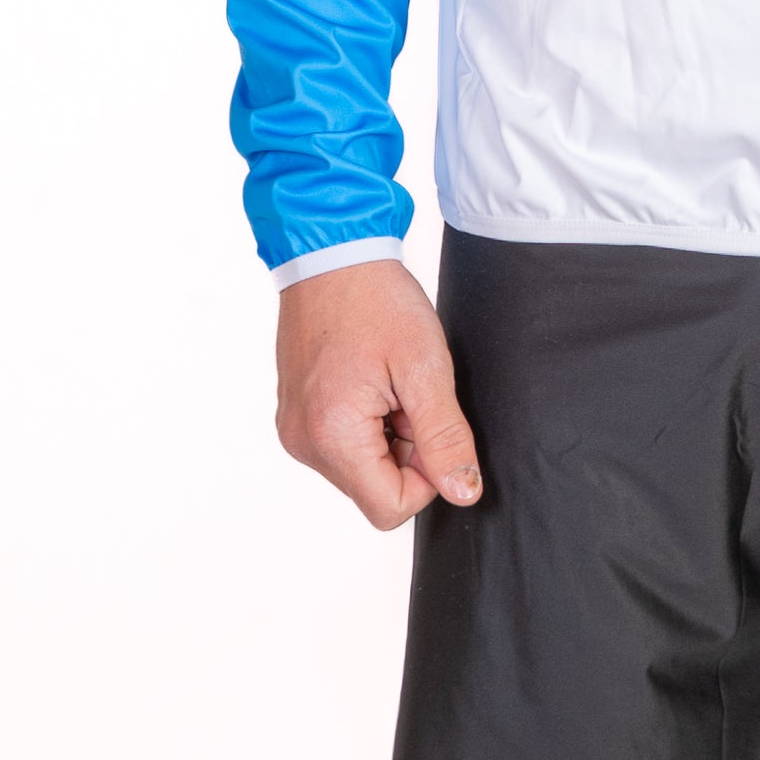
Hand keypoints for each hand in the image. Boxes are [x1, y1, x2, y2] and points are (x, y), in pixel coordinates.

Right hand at [275, 258, 482, 529]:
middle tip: (409, 392)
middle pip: (374, 489)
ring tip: (388, 381)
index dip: (426, 475)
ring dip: (387, 436)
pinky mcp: (296, 416)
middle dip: (406, 450)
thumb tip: (463, 492)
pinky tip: (371, 379)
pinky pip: (341, 445)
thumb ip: (445, 437)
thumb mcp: (426, 366)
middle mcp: (304, 443)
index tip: (429, 421)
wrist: (331, 251)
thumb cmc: (376, 299)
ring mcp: (295, 430)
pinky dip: (366, 423)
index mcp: (332, 436)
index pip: (390, 509)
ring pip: (360, 469)